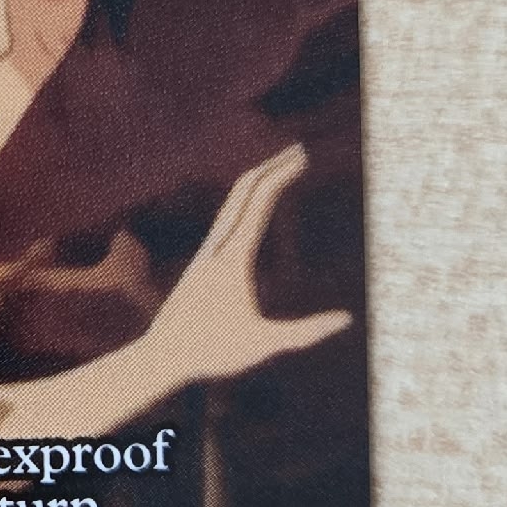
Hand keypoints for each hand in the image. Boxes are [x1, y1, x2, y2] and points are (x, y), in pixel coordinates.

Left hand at [0, 143, 351, 446]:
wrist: (161, 356)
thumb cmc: (211, 353)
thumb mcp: (263, 344)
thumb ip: (305, 332)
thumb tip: (346, 320)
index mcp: (234, 257)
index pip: (260, 202)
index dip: (282, 175)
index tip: (302, 156)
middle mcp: (217, 246)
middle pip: (244, 191)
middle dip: (271, 167)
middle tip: (298, 151)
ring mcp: (207, 253)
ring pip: (232, 203)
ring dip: (257, 182)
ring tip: (280, 169)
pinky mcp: (202, 262)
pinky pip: (226, 219)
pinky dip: (243, 202)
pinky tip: (251, 207)